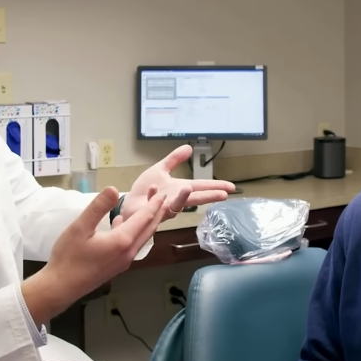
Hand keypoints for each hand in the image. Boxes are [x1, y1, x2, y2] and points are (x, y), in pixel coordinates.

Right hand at [22, 186, 165, 323]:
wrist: (61, 287)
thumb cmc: (69, 256)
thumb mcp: (80, 227)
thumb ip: (98, 207)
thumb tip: (114, 189)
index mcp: (122, 241)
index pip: (144, 218)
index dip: (154, 204)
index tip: (162, 193)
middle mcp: (128, 252)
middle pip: (149, 229)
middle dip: (156, 212)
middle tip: (161, 198)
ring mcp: (124, 261)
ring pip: (142, 238)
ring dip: (147, 222)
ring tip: (149, 209)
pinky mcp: (117, 266)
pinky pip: (133, 245)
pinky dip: (136, 232)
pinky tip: (123, 224)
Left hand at [119, 144, 235, 222]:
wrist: (130, 203)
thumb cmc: (145, 190)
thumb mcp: (161, 169)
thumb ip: (174, 159)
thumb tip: (189, 148)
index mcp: (179, 189)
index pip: (201, 187)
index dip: (215, 186)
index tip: (231, 188)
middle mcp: (175, 200)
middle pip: (195, 198)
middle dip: (209, 196)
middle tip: (224, 195)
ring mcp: (164, 207)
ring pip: (176, 205)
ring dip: (182, 197)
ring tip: (188, 188)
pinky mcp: (151, 212)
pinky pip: (154, 206)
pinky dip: (153, 196)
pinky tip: (153, 187)